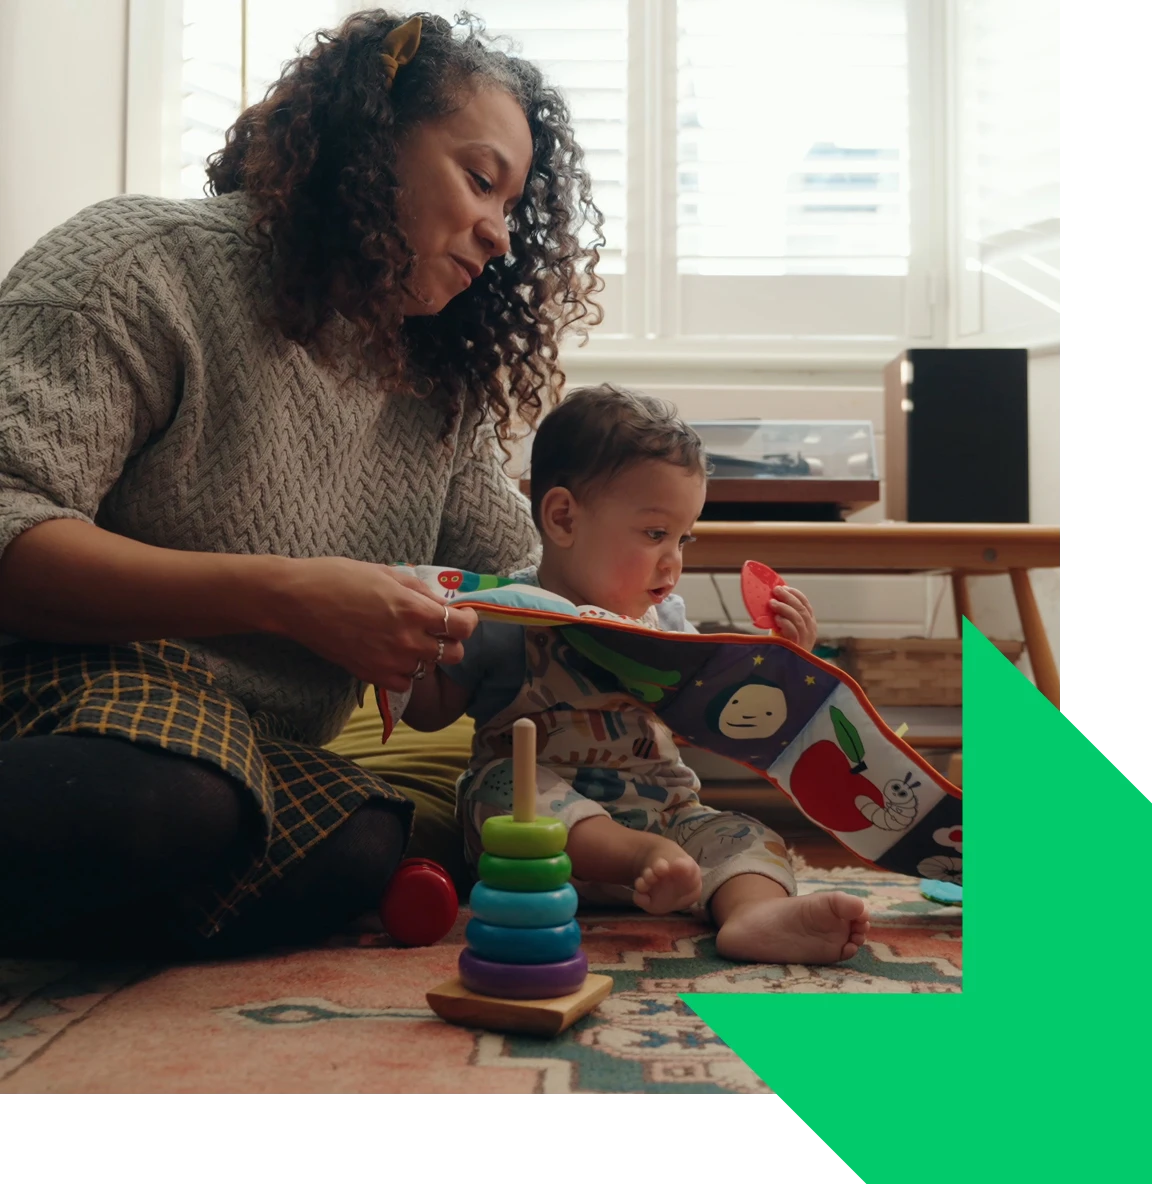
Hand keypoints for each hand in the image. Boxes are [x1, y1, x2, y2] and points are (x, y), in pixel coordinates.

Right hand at [265, 557, 477, 692]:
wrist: (297, 600)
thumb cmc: (339, 578)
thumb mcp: (387, 573)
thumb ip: (419, 590)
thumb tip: (441, 602)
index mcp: (414, 608)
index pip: (462, 627)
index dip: (467, 622)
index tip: (462, 617)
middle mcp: (407, 638)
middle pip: (453, 654)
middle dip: (450, 641)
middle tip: (436, 630)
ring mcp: (390, 660)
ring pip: (428, 669)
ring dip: (425, 656)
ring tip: (408, 641)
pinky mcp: (371, 675)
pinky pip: (404, 682)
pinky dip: (404, 672)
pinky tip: (392, 656)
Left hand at [771, 584, 817, 650]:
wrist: (785, 669)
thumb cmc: (783, 646)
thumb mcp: (784, 628)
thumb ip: (782, 615)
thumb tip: (771, 598)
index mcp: (809, 623)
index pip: (806, 604)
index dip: (795, 594)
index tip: (784, 587)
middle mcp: (811, 630)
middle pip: (802, 609)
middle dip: (789, 598)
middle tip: (776, 591)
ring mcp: (806, 639)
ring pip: (799, 618)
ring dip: (785, 608)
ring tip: (772, 603)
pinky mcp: (799, 647)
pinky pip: (794, 631)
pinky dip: (785, 622)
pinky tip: (776, 618)